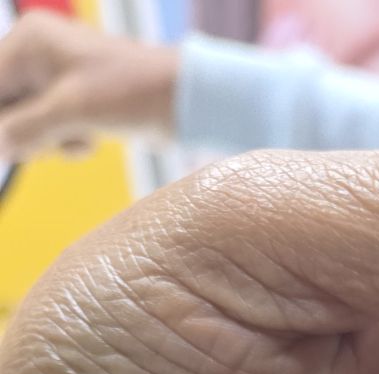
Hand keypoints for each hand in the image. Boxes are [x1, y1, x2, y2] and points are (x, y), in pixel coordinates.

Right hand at [0, 16, 177, 161]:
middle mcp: (38, 56)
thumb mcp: (71, 112)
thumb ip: (25, 128)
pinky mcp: (76, 102)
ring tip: (81, 134)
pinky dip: (68, 142)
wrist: (182, 101)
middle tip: (57, 138)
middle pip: (6, 106)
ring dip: (50, 140)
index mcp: (29, 43)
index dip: (0, 121)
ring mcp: (56, 79)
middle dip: (27, 131)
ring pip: (27, 123)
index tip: (9, 147)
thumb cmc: (131, 93)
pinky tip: (92, 138)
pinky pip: (52, 130)